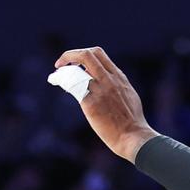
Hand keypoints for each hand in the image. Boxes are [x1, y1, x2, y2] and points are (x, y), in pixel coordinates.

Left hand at [53, 48, 157, 162]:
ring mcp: (100, 91)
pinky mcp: (91, 103)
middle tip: (61, 64)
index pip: (98, 54)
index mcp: (118, 77)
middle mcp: (109, 80)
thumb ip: (116, 85)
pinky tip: (55, 81)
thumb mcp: (129, 95)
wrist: (133, 136)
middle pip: (87, 55)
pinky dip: (61, 80)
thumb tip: (104, 81)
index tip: (76, 62)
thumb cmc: (132, 122)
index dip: (83, 53)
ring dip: (63, 71)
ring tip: (56, 76)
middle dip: (70, 55)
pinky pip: (72, 86)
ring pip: (77, 70)